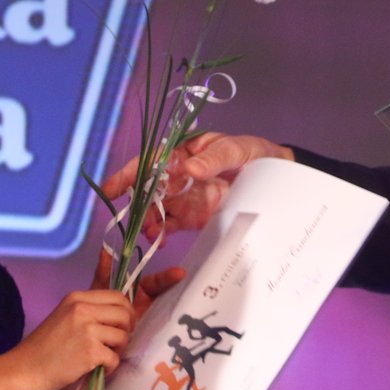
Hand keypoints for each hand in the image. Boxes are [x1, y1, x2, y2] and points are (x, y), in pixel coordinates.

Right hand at [6, 289, 133, 389]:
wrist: (23, 370)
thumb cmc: (42, 348)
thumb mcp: (64, 317)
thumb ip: (88, 311)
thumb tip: (119, 314)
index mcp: (76, 298)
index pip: (117, 296)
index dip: (126, 311)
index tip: (123, 325)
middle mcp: (83, 309)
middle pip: (125, 314)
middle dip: (127, 330)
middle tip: (117, 344)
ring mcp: (87, 329)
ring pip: (123, 336)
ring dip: (118, 350)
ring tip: (103, 358)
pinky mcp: (90, 351)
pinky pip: (115, 358)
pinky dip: (110, 367)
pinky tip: (97, 370)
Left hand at [92, 248, 185, 326]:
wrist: (95, 330)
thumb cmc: (98, 306)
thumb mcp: (100, 287)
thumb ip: (104, 270)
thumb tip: (105, 249)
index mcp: (142, 289)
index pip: (158, 281)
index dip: (168, 277)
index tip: (180, 272)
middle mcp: (150, 302)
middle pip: (169, 296)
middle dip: (180, 291)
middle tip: (193, 287)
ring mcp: (152, 319)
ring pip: (169, 313)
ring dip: (179, 310)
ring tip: (192, 307)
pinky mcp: (151, 336)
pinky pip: (163, 332)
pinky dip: (171, 330)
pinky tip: (180, 329)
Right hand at [101, 133, 292, 235]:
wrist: (277, 176)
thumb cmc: (254, 153)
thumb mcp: (236, 149)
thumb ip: (213, 158)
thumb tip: (188, 168)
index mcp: (184, 153)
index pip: (151, 161)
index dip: (128, 174)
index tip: (112, 188)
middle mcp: (178, 175)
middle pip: (147, 189)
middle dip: (137, 203)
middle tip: (138, 218)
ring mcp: (184, 197)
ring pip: (155, 209)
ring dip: (148, 221)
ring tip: (152, 232)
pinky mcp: (193, 216)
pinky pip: (170, 225)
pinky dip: (161, 233)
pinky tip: (160, 240)